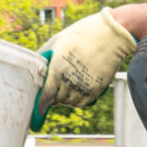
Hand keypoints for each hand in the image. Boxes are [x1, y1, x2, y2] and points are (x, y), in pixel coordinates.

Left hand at [30, 8, 136, 128]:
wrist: (111, 35)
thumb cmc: (82, 34)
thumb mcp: (57, 41)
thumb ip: (44, 56)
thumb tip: (35, 68)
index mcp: (57, 69)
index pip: (45, 96)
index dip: (40, 105)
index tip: (37, 112)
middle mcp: (69, 81)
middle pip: (56, 99)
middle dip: (53, 94)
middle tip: (55, 85)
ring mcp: (83, 87)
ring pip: (69, 102)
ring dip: (66, 96)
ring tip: (69, 83)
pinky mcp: (96, 90)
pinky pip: (82, 103)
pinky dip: (77, 99)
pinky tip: (78, 88)